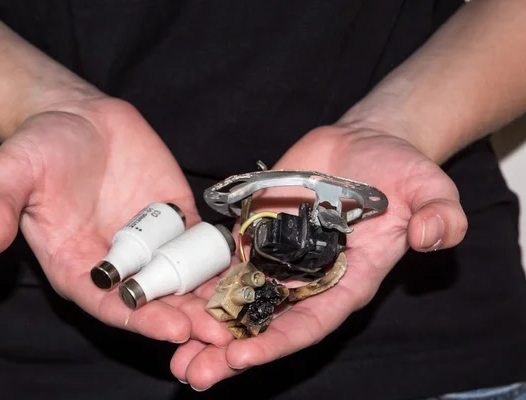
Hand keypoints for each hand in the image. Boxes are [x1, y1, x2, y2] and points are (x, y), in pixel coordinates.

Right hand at [0, 96, 232, 345]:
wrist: (74, 116)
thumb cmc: (38, 148)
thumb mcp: (11, 175)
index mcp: (78, 265)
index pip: (110, 304)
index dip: (140, 319)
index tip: (171, 329)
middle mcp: (118, 262)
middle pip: (154, 301)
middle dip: (186, 319)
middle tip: (220, 335)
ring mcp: (150, 241)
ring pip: (182, 278)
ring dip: (209, 297)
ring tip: (241, 311)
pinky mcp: (175, 217)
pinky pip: (199, 244)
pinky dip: (219, 259)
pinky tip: (245, 270)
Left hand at [170, 124, 467, 389]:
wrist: (367, 145)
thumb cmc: (402, 172)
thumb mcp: (431, 190)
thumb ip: (440, 216)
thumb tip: (433, 234)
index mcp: (347, 282)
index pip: (310, 323)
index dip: (277, 342)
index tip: (241, 357)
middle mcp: (308, 279)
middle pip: (266, 323)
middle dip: (229, 350)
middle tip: (192, 373)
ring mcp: (279, 257)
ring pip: (239, 299)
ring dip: (206, 325)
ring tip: (169, 348)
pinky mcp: (258, 233)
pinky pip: (227, 262)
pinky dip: (201, 282)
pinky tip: (170, 296)